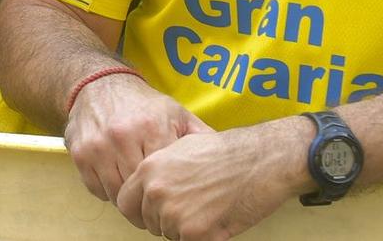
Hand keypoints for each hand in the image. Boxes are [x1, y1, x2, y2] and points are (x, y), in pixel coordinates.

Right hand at [64, 71, 210, 206]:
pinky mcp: (80, 154)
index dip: (172, 193)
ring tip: (139, 198)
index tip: (176, 200)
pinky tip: (117, 179)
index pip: (166, 178)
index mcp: (152, 128)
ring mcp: (98, 147)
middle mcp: (122, 137)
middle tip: (158, 207)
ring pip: (117, 195)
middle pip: (141, 191)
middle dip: (150, 202)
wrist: (99, 83)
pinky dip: (107, 190)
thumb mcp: (176, 113)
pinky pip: (97, 190)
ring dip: (129, 200)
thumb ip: (201, 137)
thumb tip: (232, 160)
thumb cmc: (142, 103)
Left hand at [116, 118, 307, 239]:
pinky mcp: (194, 234)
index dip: (139, 210)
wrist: (258, 161)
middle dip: (166, 220)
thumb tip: (147, 189)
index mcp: (149, 170)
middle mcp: (156, 192)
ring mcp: (174, 214)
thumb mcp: (179, 149)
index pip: (125, 203)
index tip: (151, 213)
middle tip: (193, 206)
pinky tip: (216, 217)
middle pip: (149, 222)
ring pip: (169, 234)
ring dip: (186, 229)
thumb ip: (158, 171)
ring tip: (208, 207)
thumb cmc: (225, 153)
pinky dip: (203, 237)